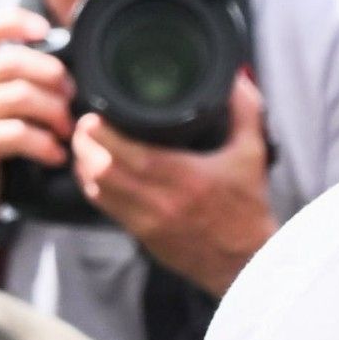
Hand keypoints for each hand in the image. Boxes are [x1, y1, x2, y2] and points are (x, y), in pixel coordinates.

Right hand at [0, 9, 76, 168]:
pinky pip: (16, 133)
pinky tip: (57, 154)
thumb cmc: (18, 132)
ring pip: (18, 95)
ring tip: (67, 128)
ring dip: (54, 111)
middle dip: (51, 74)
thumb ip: (37, 74)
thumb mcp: (26, 97)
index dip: (11, 22)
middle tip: (70, 95)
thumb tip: (70, 55)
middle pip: (10, 61)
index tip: (45, 30)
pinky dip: (44, 143)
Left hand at [73, 72, 277, 296]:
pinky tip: (93, 170)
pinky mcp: (141, 234)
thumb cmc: (248, 208)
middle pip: (103, 170)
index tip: (96, 114)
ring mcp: (147, 220)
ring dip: (84, 164)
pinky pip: (104, 207)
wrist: (246, 260)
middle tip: (85, 123)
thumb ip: (245, 113)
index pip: (131, 155)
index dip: (103, 134)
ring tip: (85, 143)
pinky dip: (92, 186)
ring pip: (97, 189)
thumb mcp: (254, 154)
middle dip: (86, 144)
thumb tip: (237, 79)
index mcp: (187, 178)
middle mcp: (162, 201)